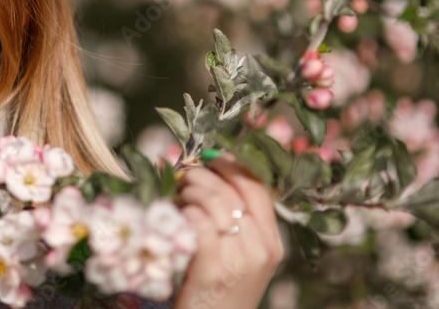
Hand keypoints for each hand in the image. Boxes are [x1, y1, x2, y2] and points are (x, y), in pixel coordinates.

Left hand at [172, 153, 284, 308]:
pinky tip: (176, 219)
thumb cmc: (219, 290)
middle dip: (200, 177)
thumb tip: (208, 172)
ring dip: (188, 193)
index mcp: (272, 242)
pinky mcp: (214, 269)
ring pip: (212, 201)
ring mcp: (240, 259)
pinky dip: (182, 214)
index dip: (231, 165)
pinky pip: (197, 222)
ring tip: (176, 200)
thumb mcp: (241, 257)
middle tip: (183, 181)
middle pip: (230, 190)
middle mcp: (262, 248)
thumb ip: (235, 221)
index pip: (256, 187)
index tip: (210, 158)